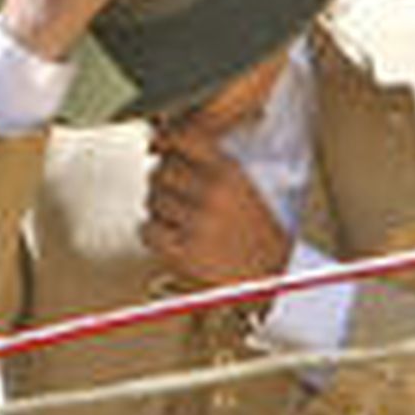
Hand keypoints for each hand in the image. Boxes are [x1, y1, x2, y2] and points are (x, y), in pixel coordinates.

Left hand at [142, 122, 289, 291]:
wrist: (266, 279)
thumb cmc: (256, 234)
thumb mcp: (247, 186)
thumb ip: (213, 160)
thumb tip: (164, 135)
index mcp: (231, 173)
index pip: (184, 136)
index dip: (165, 137)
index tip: (159, 144)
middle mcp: (214, 194)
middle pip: (161, 171)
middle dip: (163, 182)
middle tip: (176, 195)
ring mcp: (198, 224)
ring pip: (152, 200)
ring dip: (160, 209)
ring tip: (181, 221)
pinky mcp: (185, 254)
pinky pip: (148, 231)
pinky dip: (154, 234)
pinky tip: (171, 238)